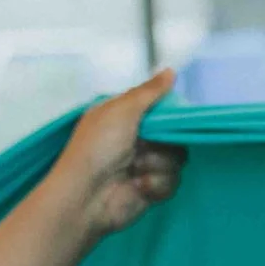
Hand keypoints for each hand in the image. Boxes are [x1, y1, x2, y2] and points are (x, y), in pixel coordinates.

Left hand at [46, 68, 185, 238]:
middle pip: (173, 135)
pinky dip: (156, 183)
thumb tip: (171, 70)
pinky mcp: (152, 189)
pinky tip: (138, 185)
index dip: (168, 113)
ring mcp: (145, 165)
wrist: (88, 195)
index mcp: (125, 117)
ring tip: (136, 168)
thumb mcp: (121, 110)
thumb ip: (149, 92)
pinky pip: (172, 181)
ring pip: (176, 159)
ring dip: (158, 164)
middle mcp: (136, 139)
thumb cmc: (98, 147)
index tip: (172, 116)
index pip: (159, 109)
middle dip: (163, 142)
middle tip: (144, 145)